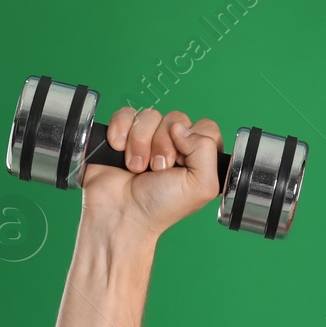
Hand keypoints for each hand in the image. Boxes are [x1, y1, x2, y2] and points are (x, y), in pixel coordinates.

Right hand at [78, 106, 223, 237]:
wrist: (120, 213)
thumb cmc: (161, 206)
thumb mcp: (201, 186)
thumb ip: (207, 151)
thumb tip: (182, 128)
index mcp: (199, 157)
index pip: (206, 128)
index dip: (194, 142)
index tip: (182, 163)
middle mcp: (176, 145)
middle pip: (177, 119)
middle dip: (164, 145)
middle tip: (157, 169)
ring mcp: (149, 138)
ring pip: (151, 116)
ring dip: (140, 143)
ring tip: (136, 168)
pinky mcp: (124, 132)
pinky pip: (126, 114)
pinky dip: (121, 131)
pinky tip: (118, 150)